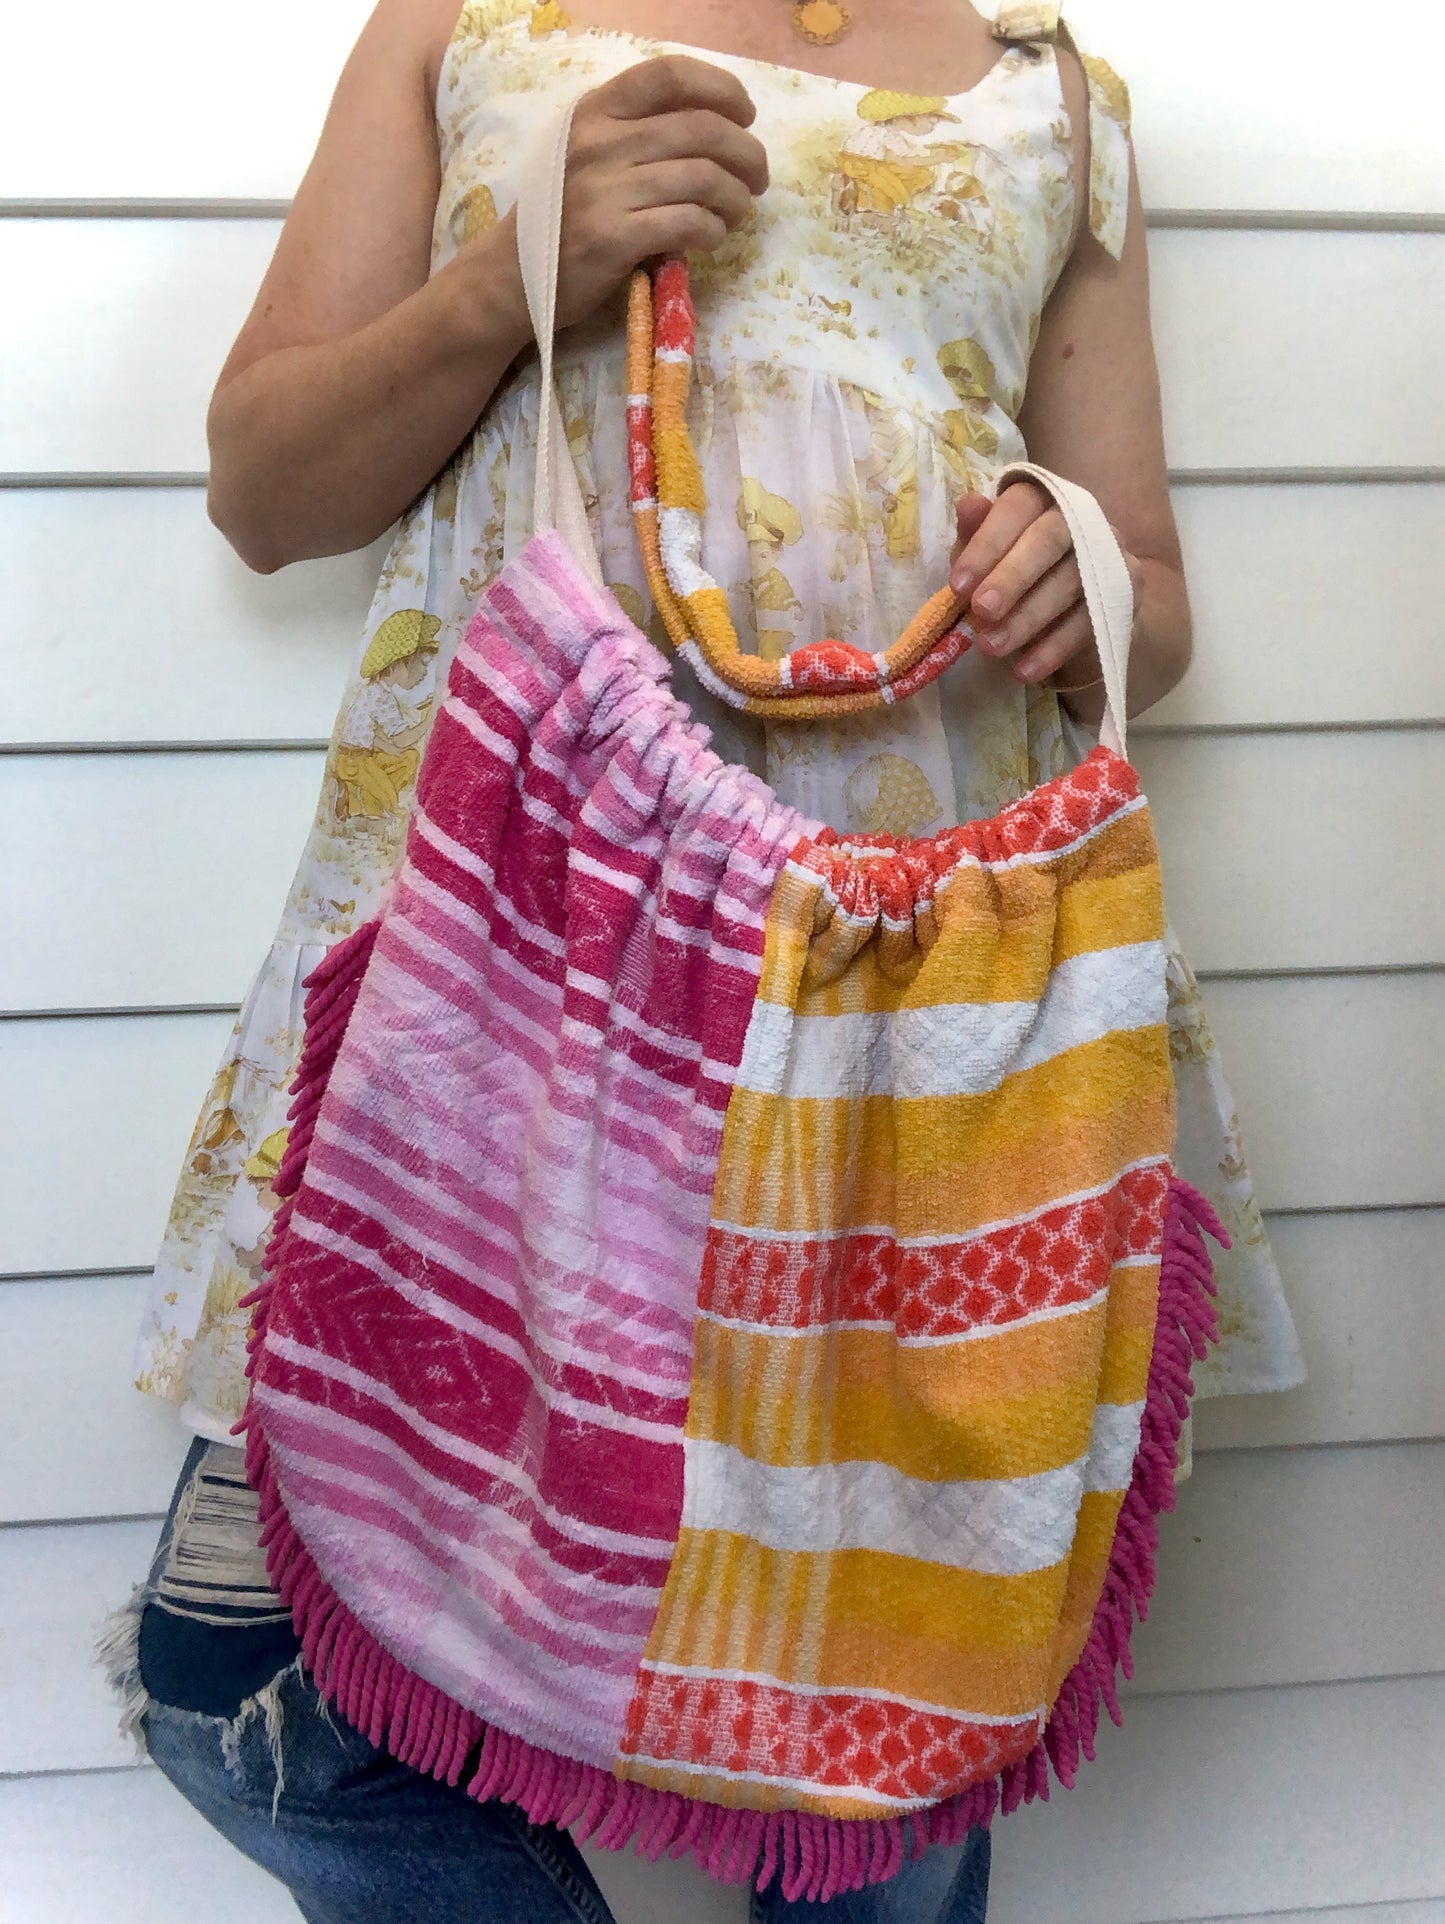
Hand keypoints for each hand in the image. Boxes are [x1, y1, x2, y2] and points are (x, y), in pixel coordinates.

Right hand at [550, 56, 768, 329]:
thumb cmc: (562, 216)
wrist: (511, 277)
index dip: (722, 90)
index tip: (745, 117)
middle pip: (702, 129)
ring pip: (703, 178)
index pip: (671, 75)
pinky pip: (688, 222)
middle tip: (757, 180)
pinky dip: (713, 230)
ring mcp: (604, 189)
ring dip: (735, 199)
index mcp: (597, 110)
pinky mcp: (611, 237)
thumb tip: (717, 130)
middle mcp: (601, 141)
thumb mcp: (590, 155)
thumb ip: (639, 133)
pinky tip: (711, 238)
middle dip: (746, 154)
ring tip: (735, 214)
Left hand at [949, 481, 1144, 688]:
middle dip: (1013, 576)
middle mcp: (1079, 517)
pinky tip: (1025, 669)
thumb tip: (968, 505)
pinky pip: (1091, 619)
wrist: (1066, 615)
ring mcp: (1108, 550)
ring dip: (1029, 617)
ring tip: (993, 647)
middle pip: (1050, 537)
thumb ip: (974, 537)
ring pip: (1073, 580)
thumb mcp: (984, 560)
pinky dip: (1055, 648)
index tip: (959, 585)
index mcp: (1040, 500)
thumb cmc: (1011, 578)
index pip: (1018, 506)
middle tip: (981, 611)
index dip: (987, 543)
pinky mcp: (1126, 588)